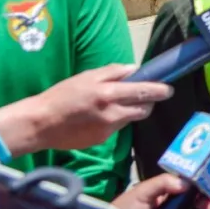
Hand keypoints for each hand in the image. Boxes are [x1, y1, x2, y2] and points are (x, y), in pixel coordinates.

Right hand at [0, 64, 172, 155]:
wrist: (41, 123)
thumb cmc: (61, 95)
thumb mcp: (87, 76)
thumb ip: (113, 72)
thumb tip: (134, 69)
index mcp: (108, 94)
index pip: (143, 92)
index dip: (158, 91)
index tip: (168, 89)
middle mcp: (112, 114)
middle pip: (143, 109)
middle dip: (148, 102)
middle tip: (145, 95)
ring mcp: (108, 130)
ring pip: (130, 118)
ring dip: (131, 110)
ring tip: (116, 103)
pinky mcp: (102, 140)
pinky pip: (117, 128)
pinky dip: (115, 120)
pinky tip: (100, 116)